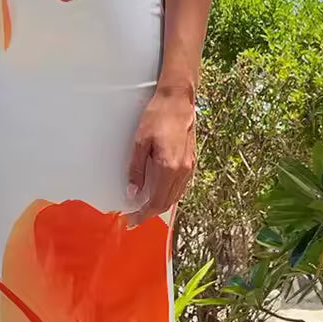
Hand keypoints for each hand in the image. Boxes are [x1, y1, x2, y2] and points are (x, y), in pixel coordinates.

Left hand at [127, 86, 195, 227]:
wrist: (178, 101)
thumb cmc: (157, 116)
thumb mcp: (140, 142)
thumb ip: (136, 169)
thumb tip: (132, 192)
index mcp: (169, 167)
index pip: (155, 202)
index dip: (142, 214)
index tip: (130, 220)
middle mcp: (182, 171)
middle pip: (166, 203)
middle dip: (149, 214)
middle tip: (133, 217)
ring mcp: (189, 167)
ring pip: (175, 197)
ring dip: (159, 206)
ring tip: (143, 208)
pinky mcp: (191, 162)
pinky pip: (180, 187)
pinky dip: (169, 195)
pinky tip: (159, 193)